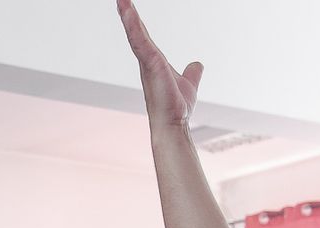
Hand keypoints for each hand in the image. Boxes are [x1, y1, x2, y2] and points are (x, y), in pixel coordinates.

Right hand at [117, 0, 202, 128]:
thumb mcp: (189, 83)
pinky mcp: (151, 63)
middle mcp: (147, 61)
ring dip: (128, 15)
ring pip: (136, 34)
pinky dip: (133, 25)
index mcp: (154, 62)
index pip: (144, 37)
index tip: (128, 7)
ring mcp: (147, 62)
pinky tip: (128, 11)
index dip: (137, 22)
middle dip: (128, 14)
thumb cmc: (176, 108)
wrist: (174, 124)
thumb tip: (197, 65)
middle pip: (136, 32)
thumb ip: (192, 72)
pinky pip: (140, 40)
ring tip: (122, 0)